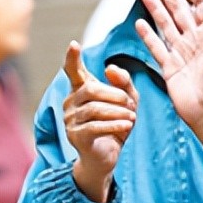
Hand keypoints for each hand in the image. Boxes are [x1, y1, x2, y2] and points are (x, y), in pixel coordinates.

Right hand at [62, 40, 138, 202]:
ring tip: (132, 117)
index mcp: (81, 90)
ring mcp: (70, 120)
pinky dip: (114, 125)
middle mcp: (71, 102)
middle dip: (115, 94)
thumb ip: (124, 83)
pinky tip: (127, 125)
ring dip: (117, 111)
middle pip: (91, 89)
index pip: (73, 71)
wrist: (106, 158)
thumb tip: (110, 68)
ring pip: (94, 108)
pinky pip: (95, 127)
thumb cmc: (116, 126)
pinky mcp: (76, 136)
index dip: (73, 58)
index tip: (74, 44)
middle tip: (131, 104)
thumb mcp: (127, 102)